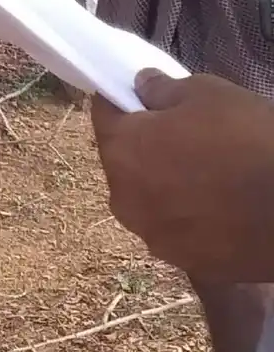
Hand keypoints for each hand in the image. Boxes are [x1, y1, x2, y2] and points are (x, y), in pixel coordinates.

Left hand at [91, 72, 273, 281]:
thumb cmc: (246, 139)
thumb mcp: (204, 92)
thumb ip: (161, 89)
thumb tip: (141, 87)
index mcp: (121, 152)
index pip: (104, 115)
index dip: (121, 101)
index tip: (141, 96)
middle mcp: (126, 201)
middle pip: (123, 160)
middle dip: (141, 144)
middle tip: (178, 133)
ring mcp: (156, 238)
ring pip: (147, 197)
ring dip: (162, 182)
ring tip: (201, 169)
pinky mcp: (187, 264)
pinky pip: (175, 227)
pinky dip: (186, 213)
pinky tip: (215, 202)